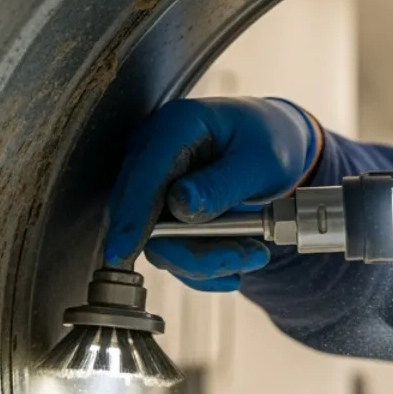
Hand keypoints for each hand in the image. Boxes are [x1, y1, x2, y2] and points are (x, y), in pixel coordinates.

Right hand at [103, 96, 318, 290]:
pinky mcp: (158, 211)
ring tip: (255, 254)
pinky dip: (203, 265)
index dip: (132, 217)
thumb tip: (180, 207)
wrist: (268, 143)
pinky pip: (169, 248)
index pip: (144, 176)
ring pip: (158, 240)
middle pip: (144, 216)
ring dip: (205, 260)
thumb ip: (221, 184)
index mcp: (176, 127)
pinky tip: (234, 267)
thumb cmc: (266, 142)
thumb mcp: (261, 162)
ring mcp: (151, 183)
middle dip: (190, 251)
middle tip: (246, 257)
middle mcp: (152, 153)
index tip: (123, 251)